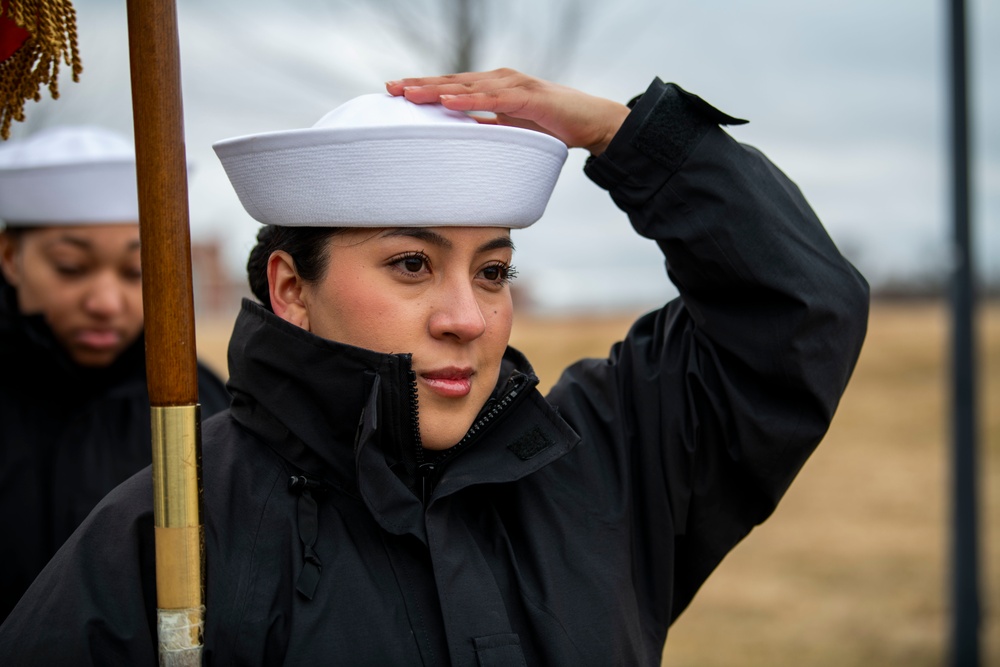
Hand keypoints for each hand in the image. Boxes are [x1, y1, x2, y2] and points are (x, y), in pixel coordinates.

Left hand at [385, 68, 629, 156]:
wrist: (592, 122)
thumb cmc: (552, 126)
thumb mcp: (512, 130)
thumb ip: (487, 129)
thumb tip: (461, 141)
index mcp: (493, 89)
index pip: (451, 86)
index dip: (422, 88)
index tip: (394, 93)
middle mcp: (499, 81)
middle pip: (452, 82)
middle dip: (419, 85)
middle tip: (389, 88)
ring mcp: (513, 86)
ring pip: (467, 87)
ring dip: (436, 89)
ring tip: (410, 94)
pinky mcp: (528, 98)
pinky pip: (493, 99)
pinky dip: (469, 99)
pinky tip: (448, 100)